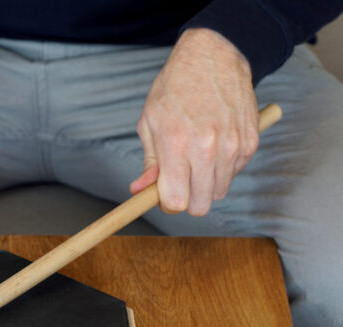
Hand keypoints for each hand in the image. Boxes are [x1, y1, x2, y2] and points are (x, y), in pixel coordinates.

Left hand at [130, 28, 258, 215]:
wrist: (213, 57)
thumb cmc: (175, 89)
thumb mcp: (150, 122)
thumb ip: (149, 162)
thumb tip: (140, 191)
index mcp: (176, 144)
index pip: (175, 201)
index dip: (167, 203)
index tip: (164, 194)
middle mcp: (207, 148)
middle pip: (200, 205)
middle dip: (186, 198)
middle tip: (179, 180)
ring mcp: (232, 146)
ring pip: (218, 193)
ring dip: (205, 184)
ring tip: (196, 159)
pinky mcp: (250, 142)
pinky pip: (234, 175)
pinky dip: (223, 169)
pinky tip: (214, 147)